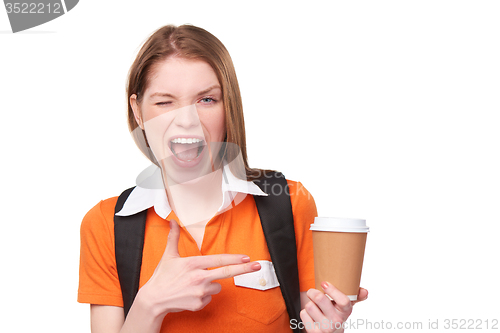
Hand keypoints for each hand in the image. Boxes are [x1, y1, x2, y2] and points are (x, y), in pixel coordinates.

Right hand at [140, 219, 260, 315]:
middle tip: (257, 266)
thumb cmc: (162, 277)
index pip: (218, 260)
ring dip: (211, 284)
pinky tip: (191, 293)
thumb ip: (173, 237)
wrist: (153, 300)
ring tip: (193, 284)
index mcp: (193, 264)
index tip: (246, 257)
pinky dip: (204, 296)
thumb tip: (172, 221)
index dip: (234, 258)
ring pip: (217, 286)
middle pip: (227, 272)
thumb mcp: (168, 255)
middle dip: (244, 269)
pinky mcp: (199, 304)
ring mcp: (200, 292)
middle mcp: (198, 278)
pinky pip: (210, 297)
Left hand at [300, 282, 367, 332]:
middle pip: (320, 298)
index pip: (343, 300)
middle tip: (312, 292)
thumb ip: (356, 296)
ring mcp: (325, 328)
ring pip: (309, 306)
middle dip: (313, 292)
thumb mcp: (346, 306)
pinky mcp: (314, 332)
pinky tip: (311, 314)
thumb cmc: (337, 313)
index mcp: (346, 311)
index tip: (324, 283)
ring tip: (314, 306)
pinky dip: (305, 312)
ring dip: (309, 303)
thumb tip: (365, 291)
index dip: (332, 290)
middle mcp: (336, 320)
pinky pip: (303, 314)